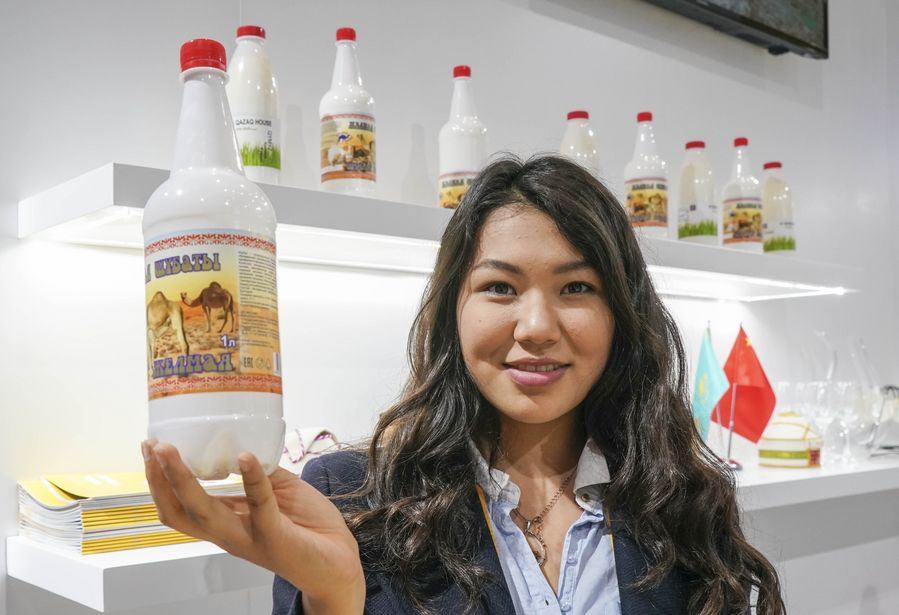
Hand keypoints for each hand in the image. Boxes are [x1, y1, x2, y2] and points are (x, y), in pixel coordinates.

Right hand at [142, 440, 364, 613]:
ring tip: (171, 451)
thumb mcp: (278, 492)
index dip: (160, 481)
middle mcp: (229, 534)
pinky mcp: (274, 536)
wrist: (340, 561)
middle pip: (179, 512)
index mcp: (226, 524)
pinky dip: (251, 478)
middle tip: (152, 446)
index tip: (151, 448)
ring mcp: (249, 538)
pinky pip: (259, 504)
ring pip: (204, 512)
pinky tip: (245, 456)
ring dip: (184, 479)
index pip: (180, 507)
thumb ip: (259, 474)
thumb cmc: (309, 528)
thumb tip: (243, 444)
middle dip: (159, 478)